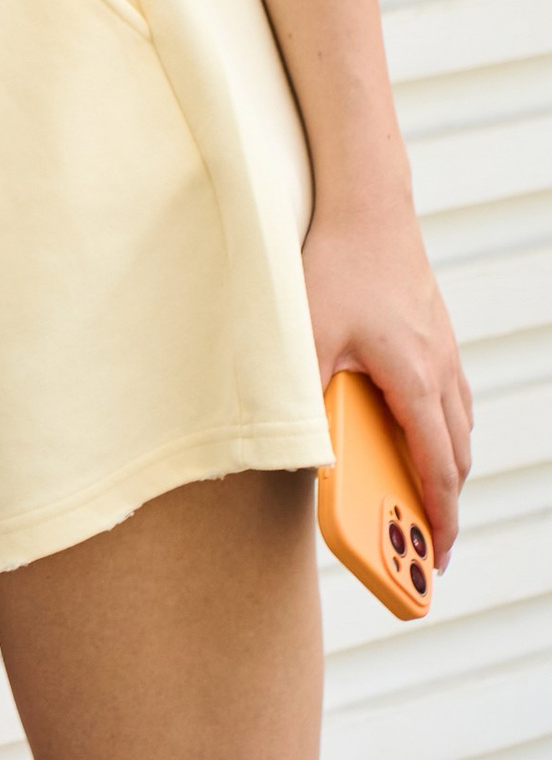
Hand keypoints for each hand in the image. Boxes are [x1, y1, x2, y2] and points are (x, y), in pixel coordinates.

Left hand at [304, 186, 472, 559]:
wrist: (366, 202)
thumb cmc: (335, 264)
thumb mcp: (305, 333)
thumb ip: (303, 394)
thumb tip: (301, 451)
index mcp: (415, 380)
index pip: (437, 468)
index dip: (439, 518)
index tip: (437, 557)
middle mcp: (441, 368)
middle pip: (456, 455)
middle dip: (446, 504)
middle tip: (429, 545)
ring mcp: (444, 348)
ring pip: (458, 424)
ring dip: (446, 466)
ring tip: (423, 497)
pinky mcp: (435, 331)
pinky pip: (450, 395)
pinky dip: (441, 427)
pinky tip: (414, 428)